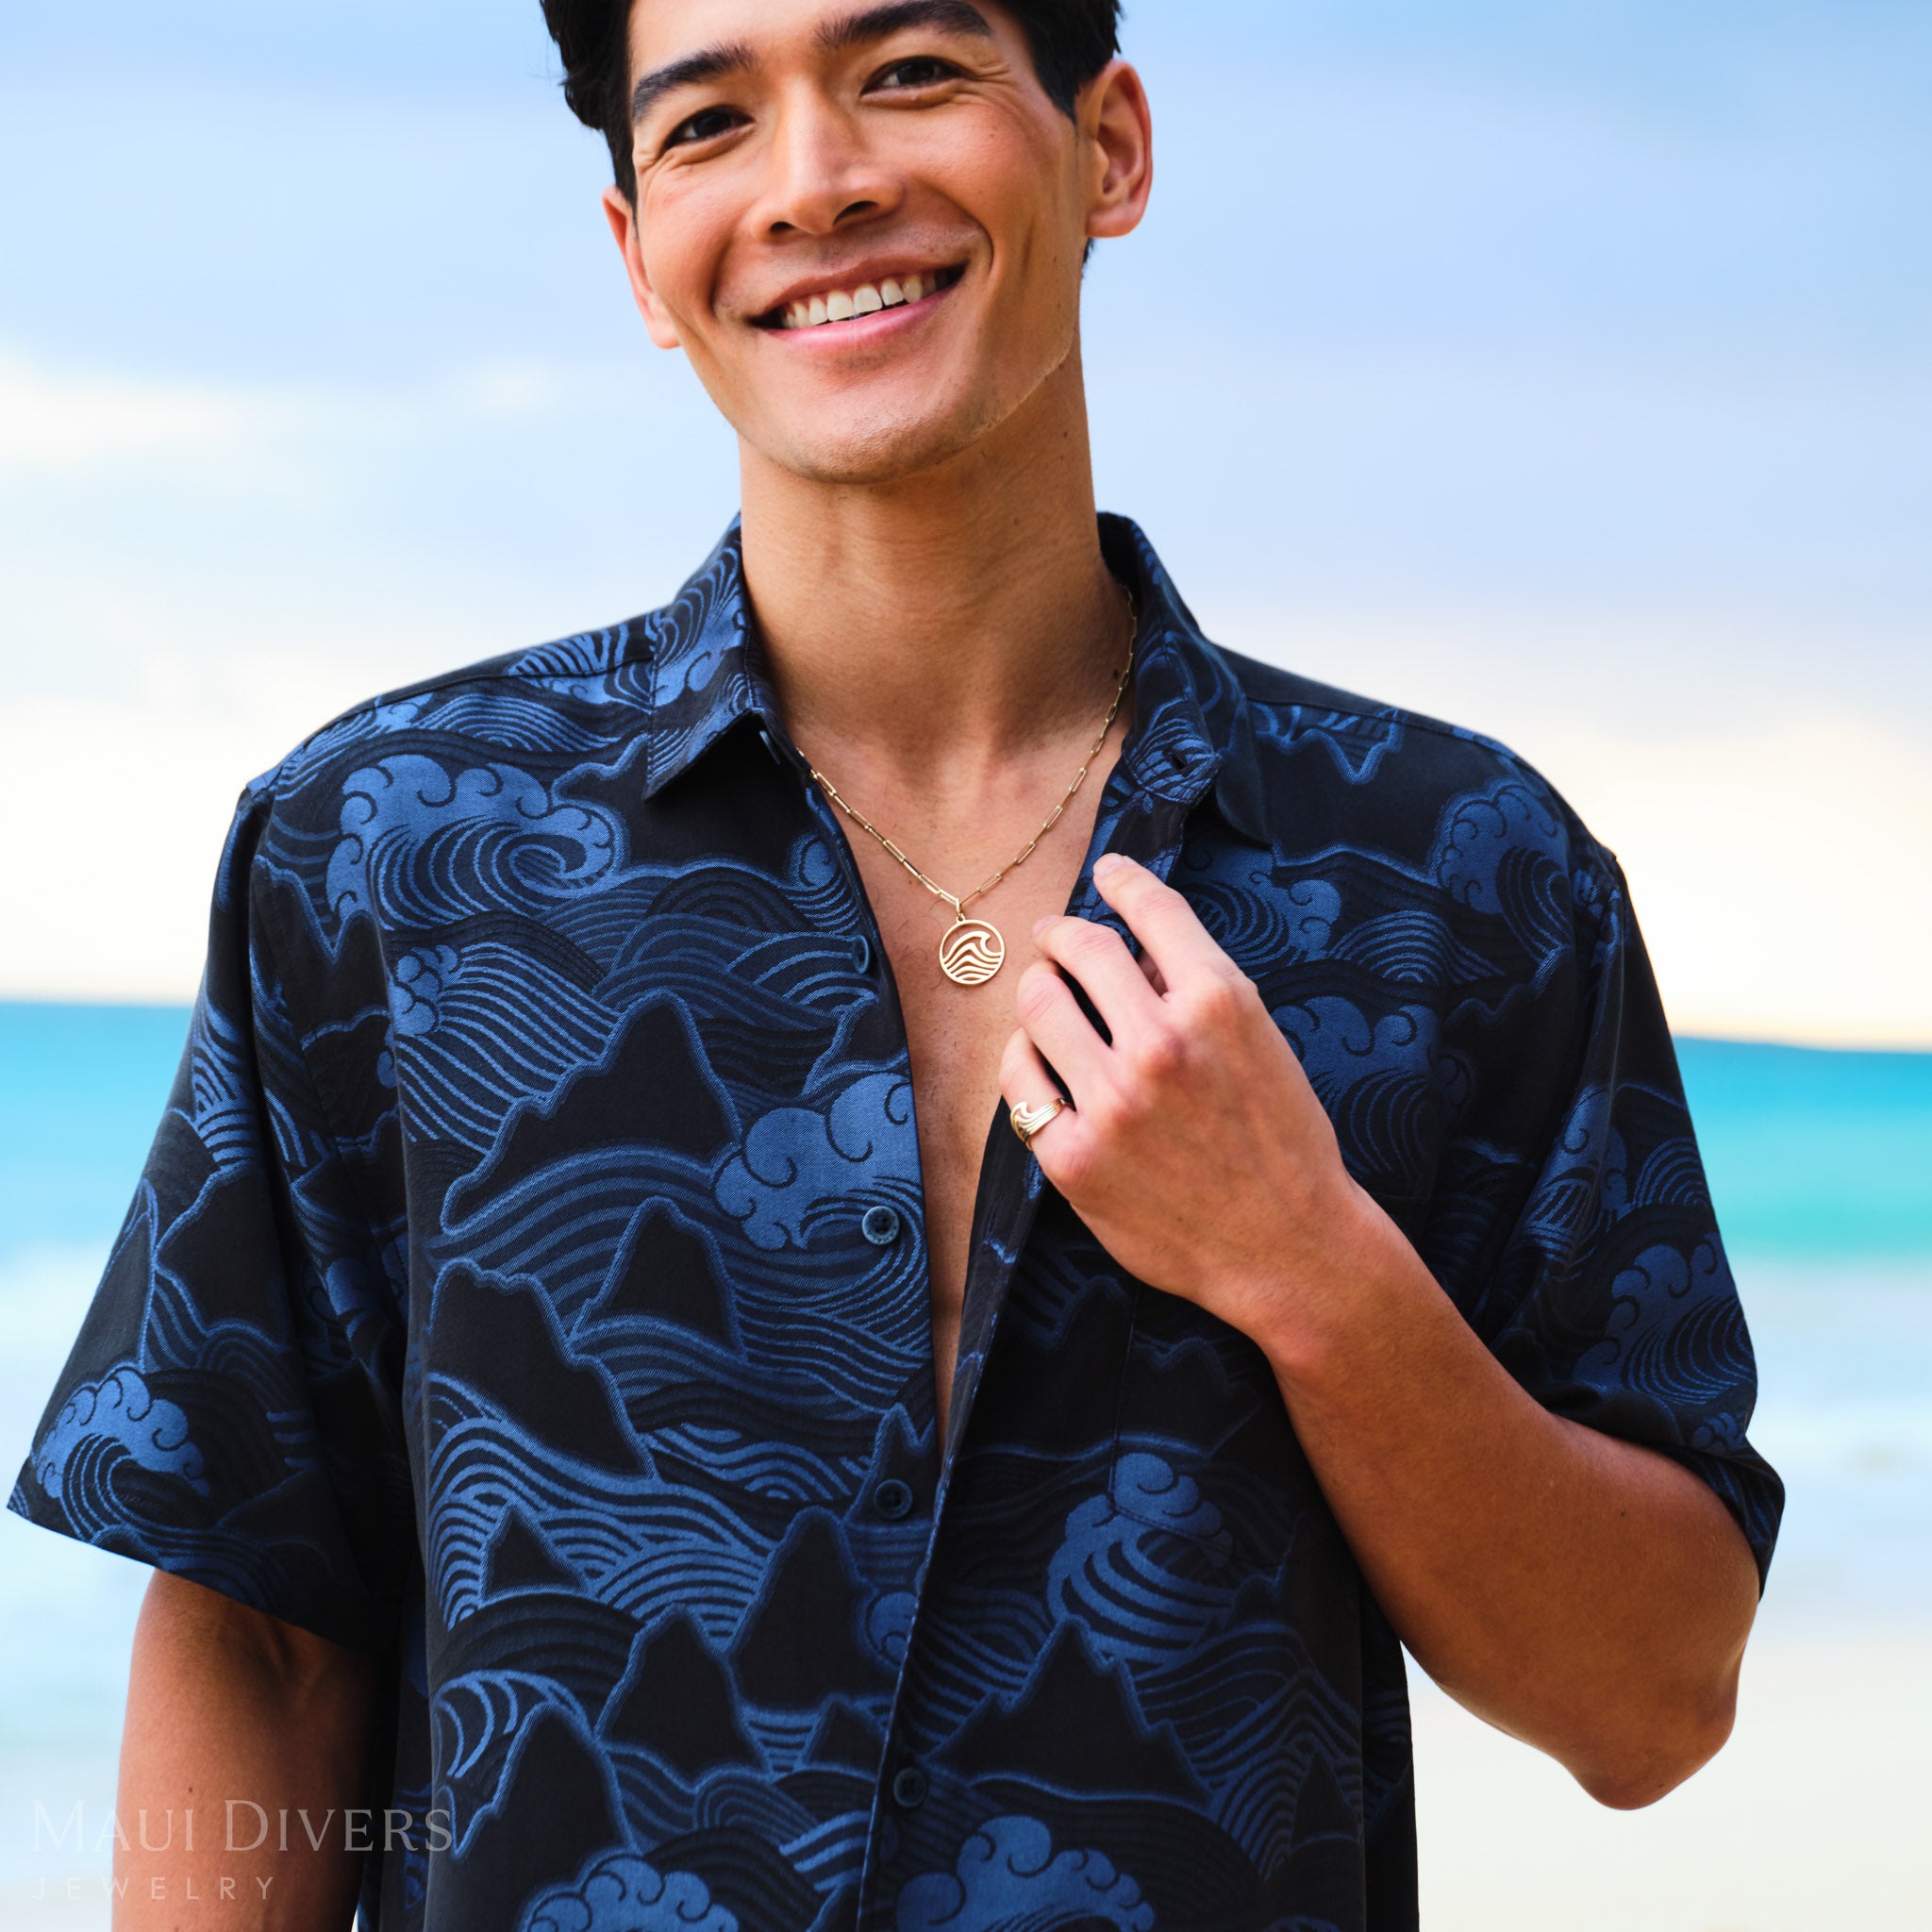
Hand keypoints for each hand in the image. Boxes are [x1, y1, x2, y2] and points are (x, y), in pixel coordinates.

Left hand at [999, 852, 1400, 1356]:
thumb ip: (1198, 991)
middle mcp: (1161, 1044)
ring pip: (1038, 1005)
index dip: (1123, 879)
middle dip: (1062, 935)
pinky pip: (1019, 1082)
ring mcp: (1112, 1103)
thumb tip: (1131, 953)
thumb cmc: (1283, 1143)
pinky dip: (1024, 1061)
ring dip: (1040, 992)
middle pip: (1079, 948)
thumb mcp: (1262, 1045)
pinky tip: (1037, 1062)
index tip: (1107, 871)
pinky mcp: (1074, 1158)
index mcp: (1220, 1003)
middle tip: (1056, 940)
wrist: (1289, 1248)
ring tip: (1047, 1000)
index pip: (1151, 910)